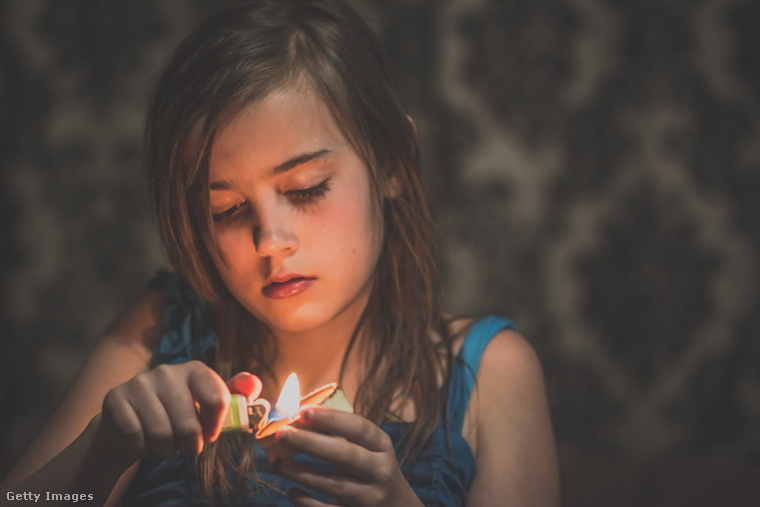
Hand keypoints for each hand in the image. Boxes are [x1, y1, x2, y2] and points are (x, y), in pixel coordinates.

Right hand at [95, 361, 260, 463]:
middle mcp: (167, 371)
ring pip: (161, 434)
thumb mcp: (206, 405)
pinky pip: (136, 438)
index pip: (217, 398)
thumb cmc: (176, 416)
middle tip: (187, 447)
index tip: (210, 435)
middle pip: (188, 424)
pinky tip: (143, 441)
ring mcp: (139, 383)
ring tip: (165, 445)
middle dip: (190, 445)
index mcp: (195, 370)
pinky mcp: (116, 398)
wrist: (130, 423)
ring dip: (165, 450)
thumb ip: (233, 397)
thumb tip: (255, 384)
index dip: (217, 425)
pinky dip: (142, 449)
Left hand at [268, 408, 423, 506]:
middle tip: (281, 434)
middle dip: (311, 443)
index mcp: (382, 446)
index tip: (303, 411)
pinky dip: (308, 502)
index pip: (359, 428)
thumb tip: (298, 417)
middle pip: (345, 455)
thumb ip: (338, 434)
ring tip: (275, 461)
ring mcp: (371, 497)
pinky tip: (291, 491)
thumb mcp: (365, 448)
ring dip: (301, 472)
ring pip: (334, 485)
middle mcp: (381, 471)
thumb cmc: (370, 469)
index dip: (332, 418)